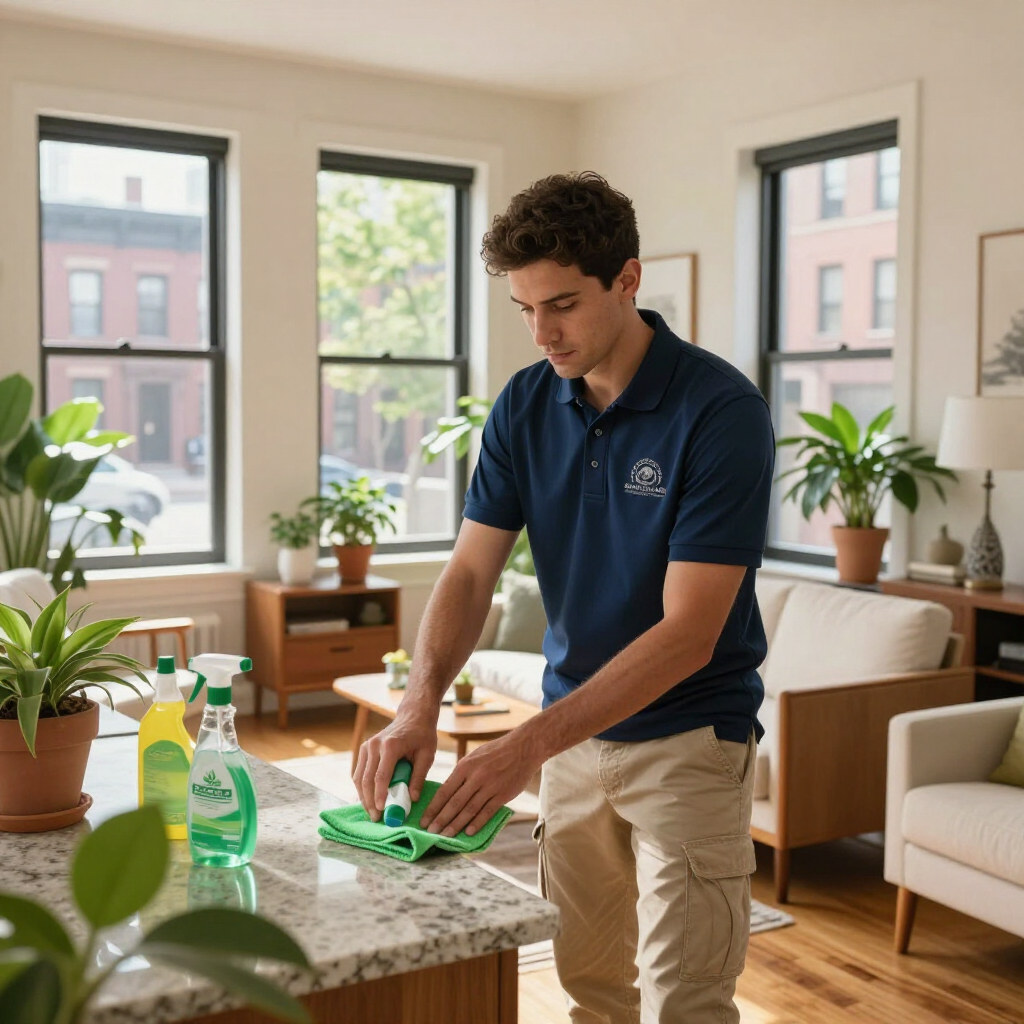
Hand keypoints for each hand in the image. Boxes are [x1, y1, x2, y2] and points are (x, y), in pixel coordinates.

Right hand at [353, 708, 437, 821]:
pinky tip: (368, 799)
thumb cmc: (423, 735)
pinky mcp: (364, 749)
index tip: (381, 811)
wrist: (413, 716)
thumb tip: (412, 800)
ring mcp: (367, 746)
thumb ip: (419, 777)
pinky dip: (362, 787)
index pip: (381, 775)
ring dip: (363, 796)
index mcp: (391, 745)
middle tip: (376, 818)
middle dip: (369, 801)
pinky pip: (359, 772)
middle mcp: (375, 745)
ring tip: (372, 812)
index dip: (379, 795)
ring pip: (359, 777)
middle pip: (366, 779)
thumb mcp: (427, 755)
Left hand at [419, 730, 541, 837]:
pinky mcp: (503, 794)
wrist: (523, 748)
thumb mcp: (474, 756)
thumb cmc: (496, 751)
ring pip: (469, 810)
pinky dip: (477, 823)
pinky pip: (487, 812)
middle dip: (441, 819)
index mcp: (465, 766)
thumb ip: (461, 774)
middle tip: (431, 832)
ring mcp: (490, 786)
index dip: (433, 808)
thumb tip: (448, 793)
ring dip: (456, 825)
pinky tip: (468, 832)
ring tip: (446, 836)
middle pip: (454, 803)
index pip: (444, 791)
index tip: (424, 820)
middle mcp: (476, 777)